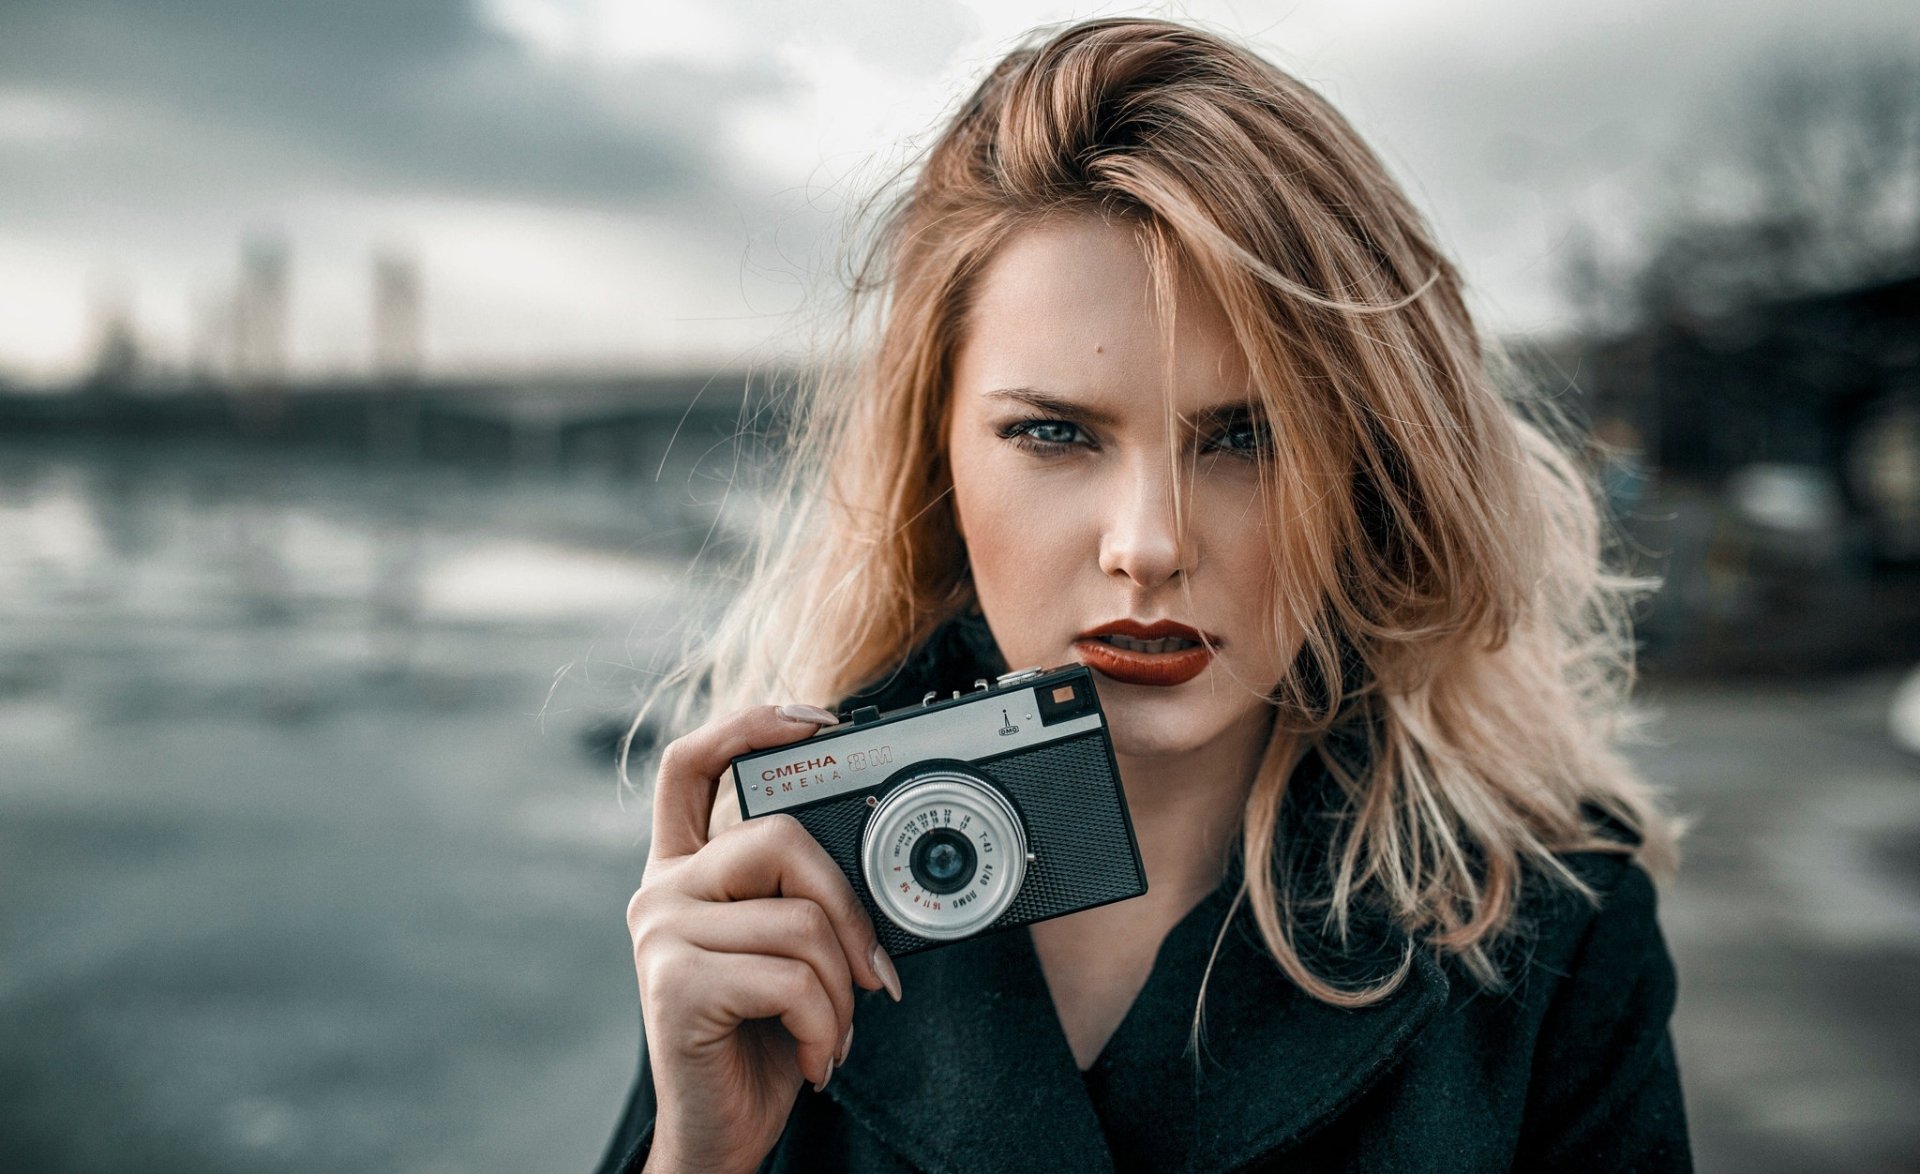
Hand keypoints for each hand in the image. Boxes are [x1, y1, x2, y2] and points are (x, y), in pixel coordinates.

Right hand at [627, 703, 903, 1173]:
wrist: (721, 1132)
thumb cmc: (762, 1038)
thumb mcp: (786, 951)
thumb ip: (799, 893)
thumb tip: (871, 861)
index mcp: (684, 869)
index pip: (694, 765)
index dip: (750, 726)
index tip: (815, 720)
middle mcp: (661, 890)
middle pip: (777, 836)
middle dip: (846, 906)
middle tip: (870, 970)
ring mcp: (660, 932)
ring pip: (799, 918)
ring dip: (840, 990)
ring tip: (829, 1031)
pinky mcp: (674, 982)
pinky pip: (791, 978)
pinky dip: (825, 1024)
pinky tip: (812, 1056)